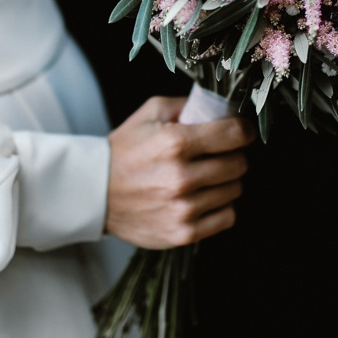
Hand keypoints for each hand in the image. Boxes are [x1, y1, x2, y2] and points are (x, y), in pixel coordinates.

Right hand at [106, 97, 254, 248]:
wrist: (94, 191)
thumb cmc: (125, 150)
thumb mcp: (151, 113)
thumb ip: (187, 106)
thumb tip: (221, 109)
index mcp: (175, 143)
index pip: (235, 134)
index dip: (243, 130)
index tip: (240, 131)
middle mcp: (181, 177)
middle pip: (239, 164)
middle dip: (233, 155)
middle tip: (219, 154)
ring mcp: (183, 208)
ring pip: (235, 190)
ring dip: (226, 181)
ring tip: (206, 176)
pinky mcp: (183, 233)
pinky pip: (227, 217)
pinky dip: (221, 206)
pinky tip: (204, 197)